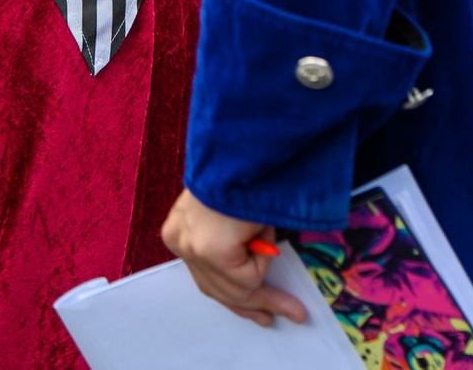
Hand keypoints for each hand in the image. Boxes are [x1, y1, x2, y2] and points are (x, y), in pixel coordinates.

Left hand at [162, 190, 307, 328]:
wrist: (243, 153)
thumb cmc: (244, 177)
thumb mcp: (231, 218)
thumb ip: (234, 249)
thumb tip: (255, 278)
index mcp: (178, 230)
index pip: (204, 277)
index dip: (233, 298)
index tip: (258, 313)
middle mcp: (179, 241)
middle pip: (216, 290)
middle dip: (250, 307)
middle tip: (272, 320)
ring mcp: (193, 247)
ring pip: (235, 289)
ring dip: (267, 293)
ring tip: (294, 309)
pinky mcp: (211, 250)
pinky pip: (248, 276)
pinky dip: (264, 261)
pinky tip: (266, 238)